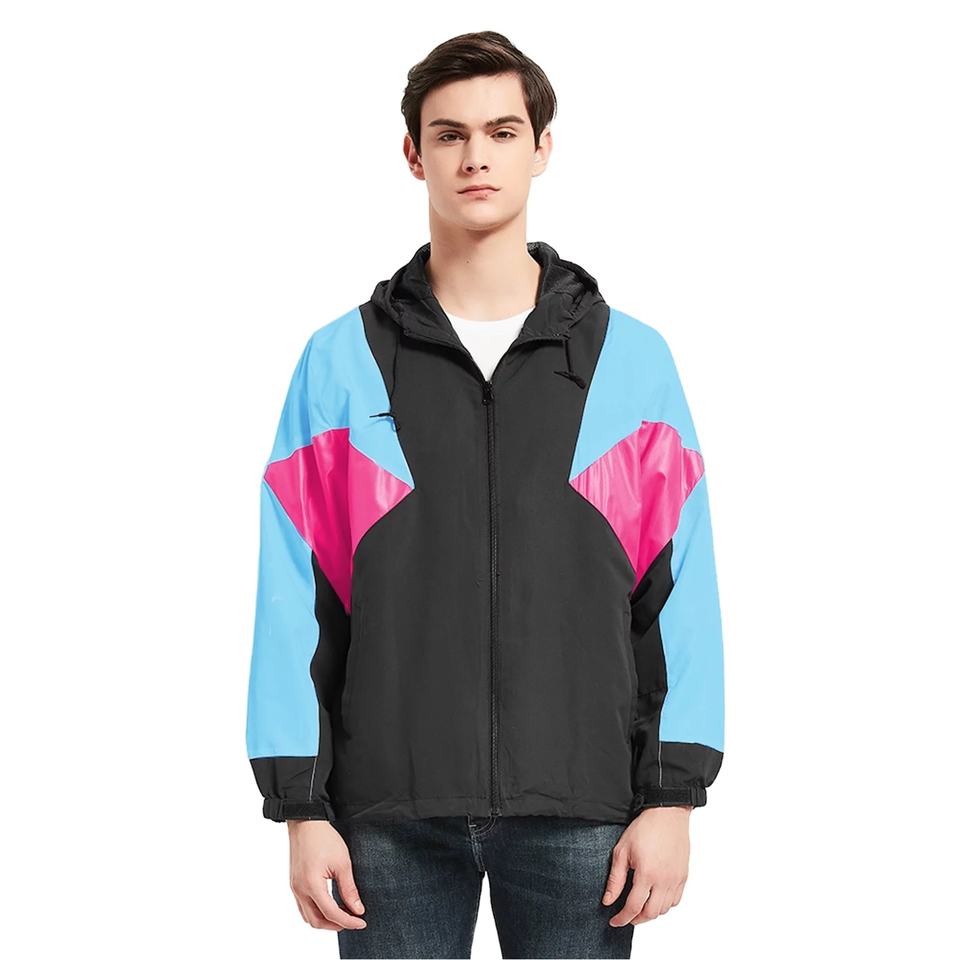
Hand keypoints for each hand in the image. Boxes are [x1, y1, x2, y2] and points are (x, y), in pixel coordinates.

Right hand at [287, 820, 367, 931]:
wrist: (305, 823)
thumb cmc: (324, 838)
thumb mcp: (342, 863)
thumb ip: (349, 889)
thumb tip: (357, 910)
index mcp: (311, 885)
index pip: (331, 913)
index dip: (348, 921)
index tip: (362, 922)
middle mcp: (299, 890)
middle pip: (317, 921)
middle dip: (336, 925)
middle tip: (353, 920)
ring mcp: (294, 888)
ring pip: (308, 917)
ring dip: (325, 920)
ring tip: (343, 914)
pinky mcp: (294, 884)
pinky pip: (303, 907)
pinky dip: (317, 912)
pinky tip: (330, 905)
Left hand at [602, 806, 692, 924]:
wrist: (667, 814)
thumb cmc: (644, 828)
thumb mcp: (622, 851)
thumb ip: (615, 879)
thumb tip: (608, 900)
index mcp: (647, 874)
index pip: (633, 907)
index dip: (622, 918)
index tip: (614, 921)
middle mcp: (664, 880)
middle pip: (651, 913)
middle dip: (636, 919)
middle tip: (626, 917)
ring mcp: (676, 879)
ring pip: (664, 909)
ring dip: (650, 913)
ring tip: (639, 907)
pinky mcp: (683, 876)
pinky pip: (675, 900)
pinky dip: (664, 905)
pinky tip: (655, 899)